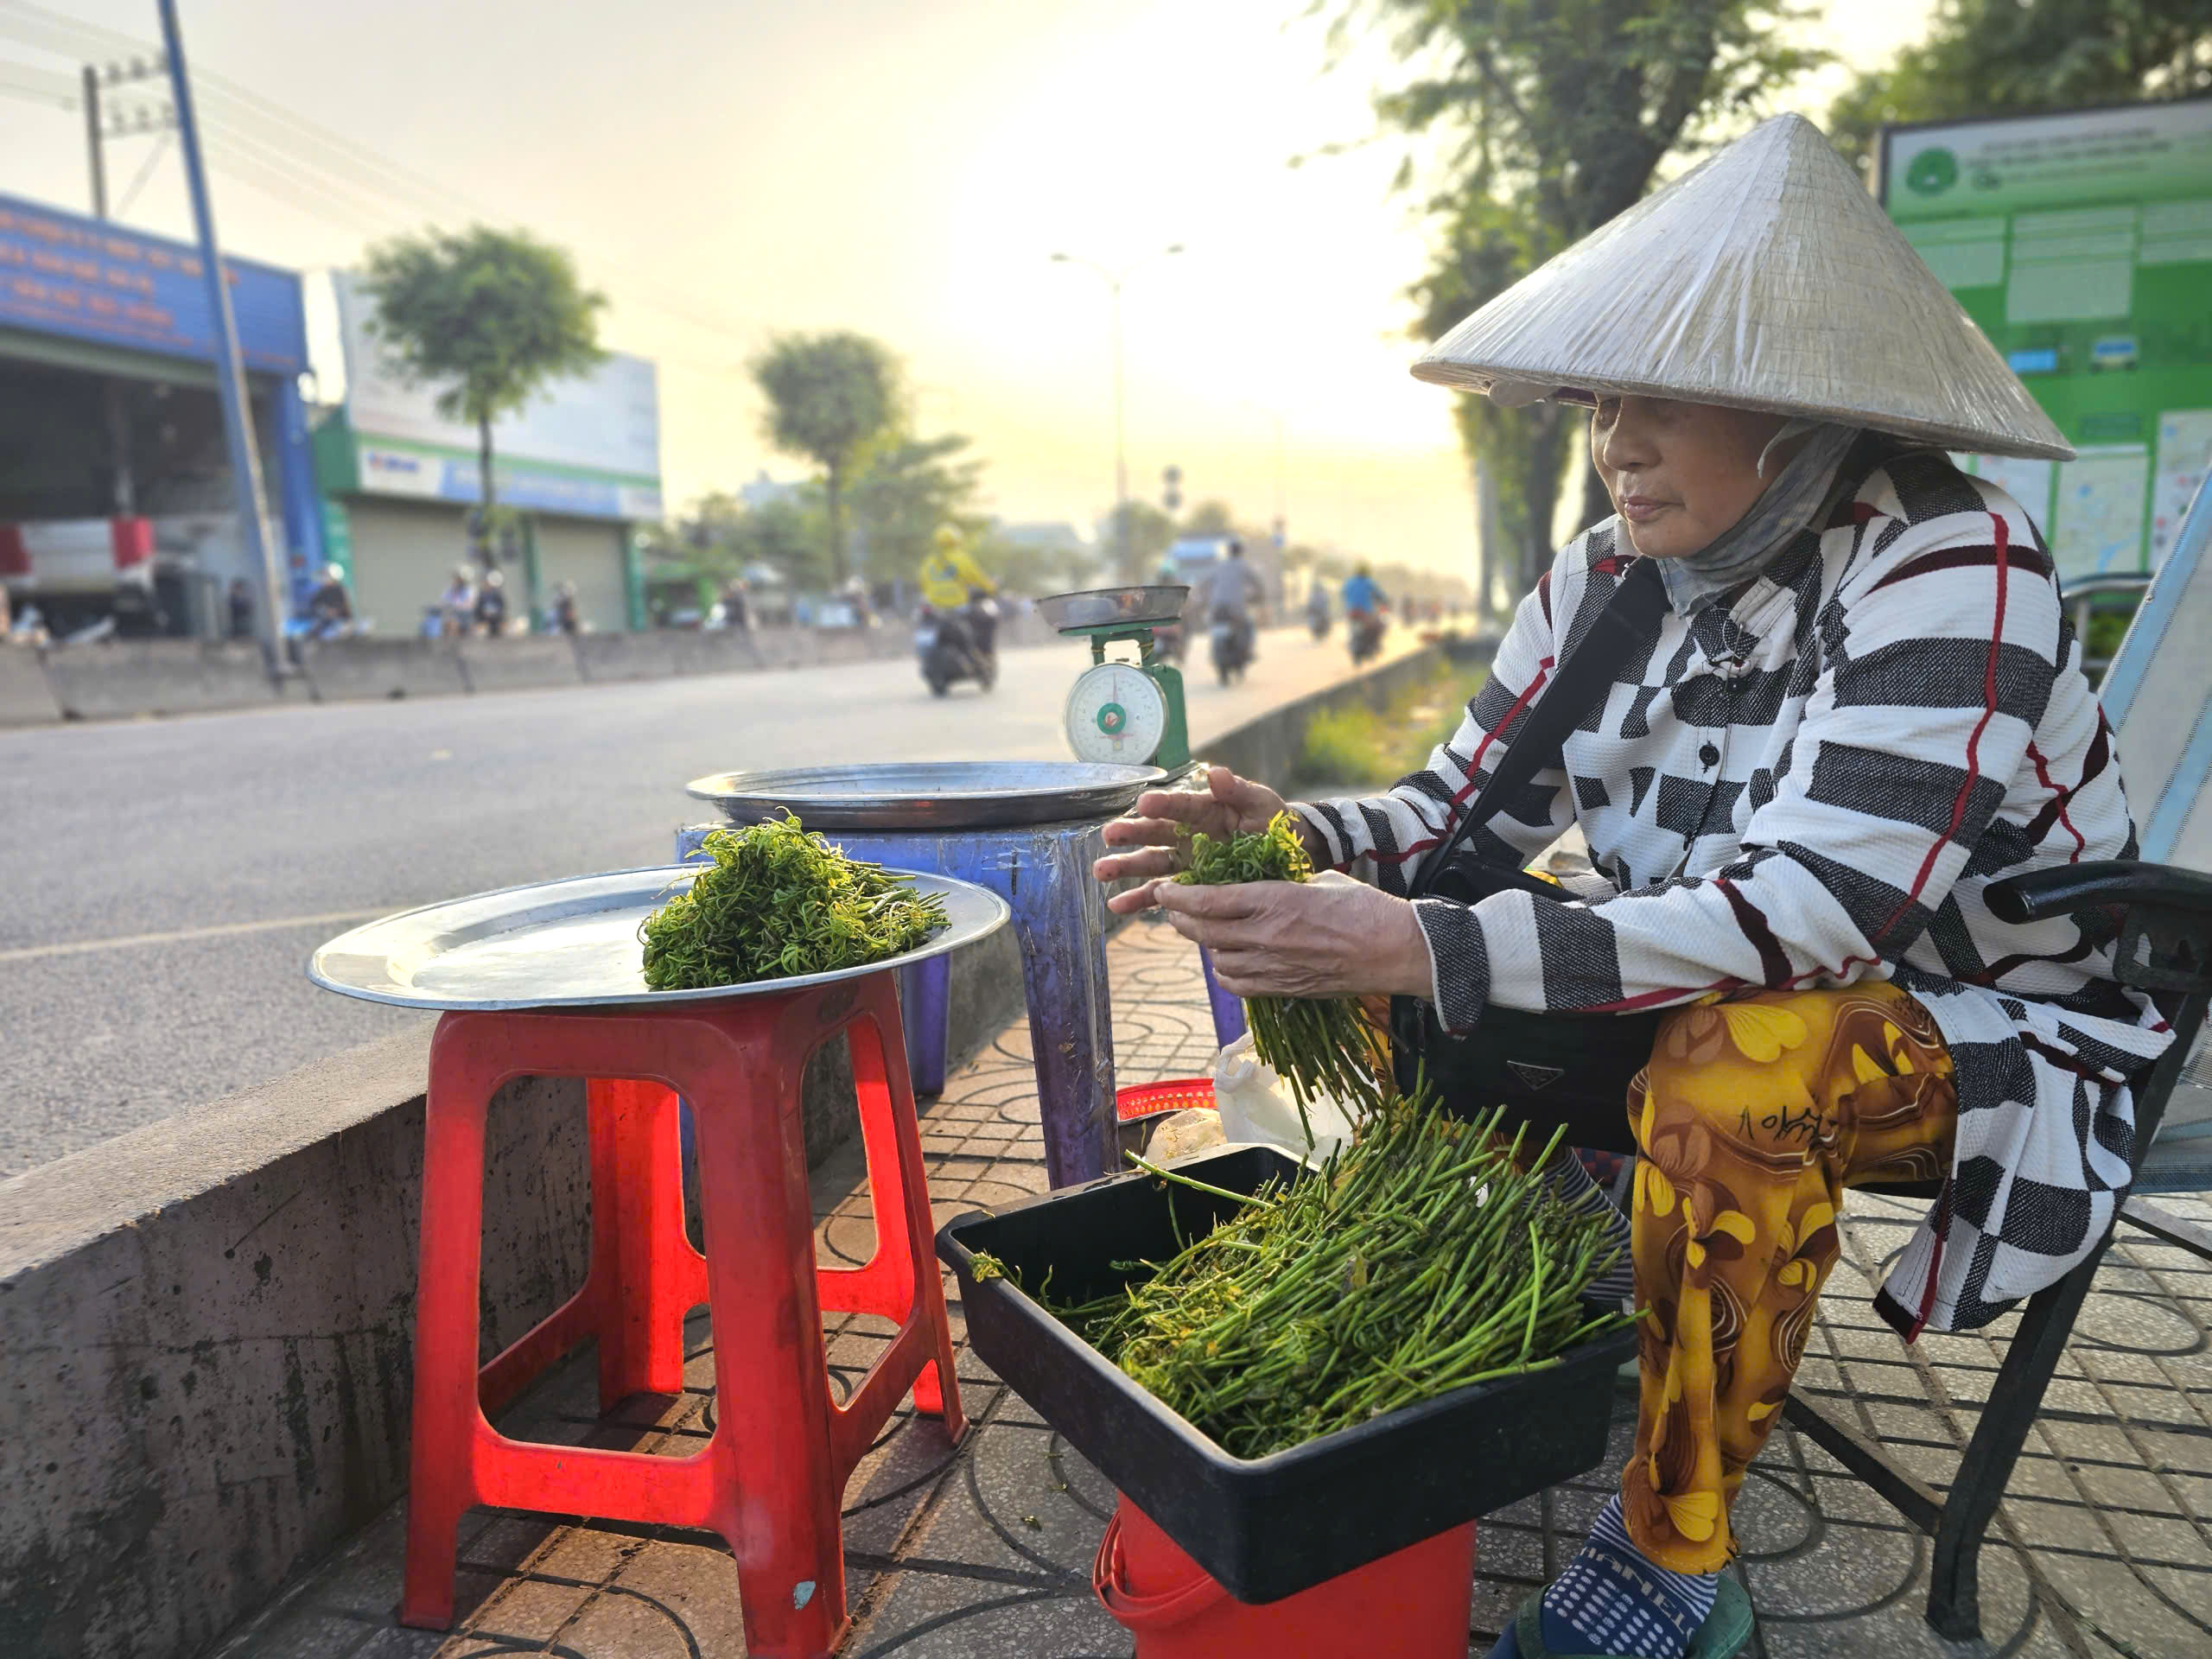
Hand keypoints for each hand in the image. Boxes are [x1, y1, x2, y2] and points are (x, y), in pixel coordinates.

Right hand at [1094, 767, 1315, 911]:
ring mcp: (1184, 861)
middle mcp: (1186, 833)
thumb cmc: (1273, 823)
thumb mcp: (1261, 804)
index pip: (1179, 805)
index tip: (1143, 803)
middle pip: (1155, 832)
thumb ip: (1238, 790)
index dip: (1162, 804)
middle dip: (1131, 833)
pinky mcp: (1186, 887)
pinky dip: (1138, 901)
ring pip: (1150, 863)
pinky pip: (1159, 895)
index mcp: (1203, 809)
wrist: (1287, 857)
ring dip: (1125, 867)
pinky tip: (1116, 906)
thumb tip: (1216, 771)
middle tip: (1109, 834)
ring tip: (1101, 872)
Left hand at [1150, 871, 1434, 1001]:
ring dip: (1203, 946)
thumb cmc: (1365, 908)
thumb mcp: (1319, 881)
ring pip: (1218, 960)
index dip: (1180, 896)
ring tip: (1199, 932)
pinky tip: (1227, 961)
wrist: (1397, 951)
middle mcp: (1268, 936)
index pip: (1211, 900)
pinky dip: (1225, 972)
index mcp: (1276, 900)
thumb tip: (1259, 889)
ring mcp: (1275, 967)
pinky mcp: (1286, 989)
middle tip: (1171, 908)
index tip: (1163, 889)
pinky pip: (1239, 985)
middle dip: (1181, 918)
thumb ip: (1282, 886)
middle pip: (1205, 932)